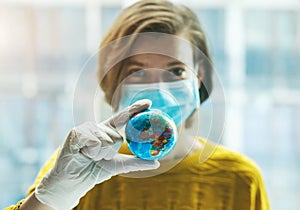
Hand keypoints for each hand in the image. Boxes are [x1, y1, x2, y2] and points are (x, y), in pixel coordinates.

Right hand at [35, 99, 158, 209]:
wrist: (73, 181)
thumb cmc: (94, 171)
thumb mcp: (119, 166)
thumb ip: (136, 162)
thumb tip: (156, 163)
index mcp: (108, 131)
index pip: (124, 117)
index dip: (135, 109)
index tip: (149, 103)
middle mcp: (98, 127)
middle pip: (117, 136)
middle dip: (110, 152)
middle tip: (98, 158)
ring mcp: (87, 128)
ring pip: (106, 139)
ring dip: (100, 154)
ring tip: (89, 156)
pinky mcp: (76, 132)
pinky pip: (95, 141)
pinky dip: (91, 152)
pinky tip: (82, 154)